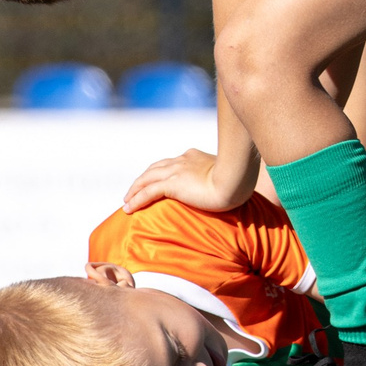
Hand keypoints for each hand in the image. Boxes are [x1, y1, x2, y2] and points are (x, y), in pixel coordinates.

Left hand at [123, 148, 249, 214]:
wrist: (236, 182)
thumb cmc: (238, 182)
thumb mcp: (227, 177)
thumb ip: (219, 178)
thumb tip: (225, 188)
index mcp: (194, 157)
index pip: (170, 163)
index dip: (158, 172)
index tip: (154, 180)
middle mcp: (182, 160)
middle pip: (154, 169)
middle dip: (142, 180)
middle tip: (133, 191)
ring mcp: (176, 171)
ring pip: (146, 179)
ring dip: (134, 190)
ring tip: (126, 201)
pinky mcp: (173, 184)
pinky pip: (147, 192)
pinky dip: (136, 200)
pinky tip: (128, 208)